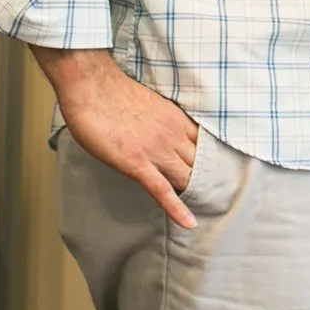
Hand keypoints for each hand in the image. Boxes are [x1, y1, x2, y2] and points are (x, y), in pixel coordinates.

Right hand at [30, 46, 201, 227]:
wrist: (92, 86)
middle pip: (200, 164)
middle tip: (217, 198)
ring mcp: (156, 150)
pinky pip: (162, 190)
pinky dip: (177, 208)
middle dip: (209, 181)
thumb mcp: (148, 104)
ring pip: (186, 178)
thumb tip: (159, 132)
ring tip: (206, 211)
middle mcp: (172, 135)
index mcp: (176, 119)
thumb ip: (159, 120)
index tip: (218, 173)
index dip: (210, 161)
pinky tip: (188, 223)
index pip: (204, 145)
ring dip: (195, 194)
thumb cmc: (112, 92)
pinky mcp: (138, 163)